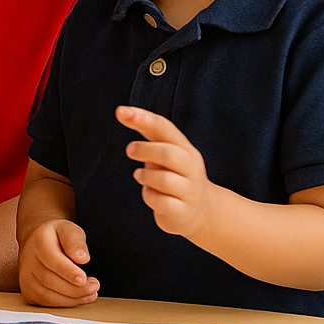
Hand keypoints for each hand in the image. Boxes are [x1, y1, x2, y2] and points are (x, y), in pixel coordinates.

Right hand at [19, 219, 98, 305]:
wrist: (36, 241)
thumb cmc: (56, 237)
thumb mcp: (69, 230)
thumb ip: (76, 241)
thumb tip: (82, 258)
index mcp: (39, 241)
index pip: (51, 259)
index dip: (68, 271)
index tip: (83, 279)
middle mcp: (28, 259)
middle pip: (48, 280)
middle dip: (75, 288)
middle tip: (94, 286)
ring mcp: (25, 276)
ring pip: (47, 295)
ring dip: (71, 298)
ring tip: (89, 292)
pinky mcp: (27, 289)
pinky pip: (45, 302)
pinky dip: (64, 303)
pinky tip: (77, 298)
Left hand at [117, 105, 213, 238]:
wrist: (202, 211)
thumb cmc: (175, 174)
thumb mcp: (166, 151)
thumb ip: (148, 132)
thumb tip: (123, 112)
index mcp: (184, 148)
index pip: (165, 128)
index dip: (143, 118)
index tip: (121, 111)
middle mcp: (190, 168)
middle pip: (169, 153)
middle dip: (145, 150)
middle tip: (129, 150)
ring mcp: (189, 190)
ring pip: (164, 179)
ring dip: (145, 176)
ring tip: (140, 176)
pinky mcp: (182, 211)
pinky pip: (162, 202)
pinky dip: (150, 196)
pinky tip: (150, 194)